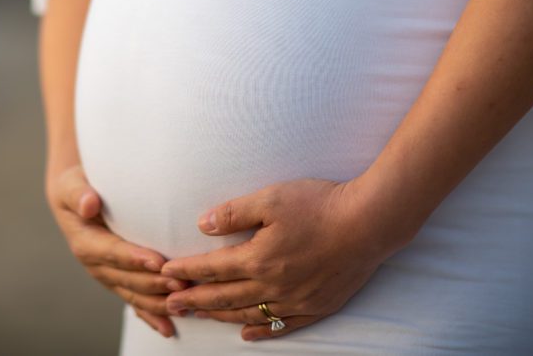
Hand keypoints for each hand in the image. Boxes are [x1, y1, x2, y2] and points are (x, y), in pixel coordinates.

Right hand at [46, 163, 192, 337]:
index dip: (134, 258)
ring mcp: (107, 276)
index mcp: (85, 242)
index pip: (113, 252)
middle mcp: (96, 265)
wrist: (74, 198)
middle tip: (182, 283)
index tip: (158, 262)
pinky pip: (134, 300)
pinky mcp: (118, 280)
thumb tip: (88, 203)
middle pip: (127, 278)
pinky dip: (150, 315)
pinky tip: (168, 328)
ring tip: (183, 304)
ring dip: (157, 302)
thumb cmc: (76, 187)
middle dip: (155, 283)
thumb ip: (79, 194)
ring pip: (133, 294)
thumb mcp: (71, 185)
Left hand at [158, 177, 409, 340]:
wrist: (369, 223)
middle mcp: (272, 285)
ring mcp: (295, 300)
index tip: (164, 274)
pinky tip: (247, 335)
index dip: (186, 271)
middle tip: (168, 304)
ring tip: (199, 316)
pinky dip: (261, 332)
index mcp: (258, 258)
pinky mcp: (316, 306)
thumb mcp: (271, 198)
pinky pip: (282, 327)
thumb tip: (202, 225)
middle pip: (224, 297)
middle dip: (193, 300)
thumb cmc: (320, 205)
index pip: (212, 268)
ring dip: (220, 316)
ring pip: (248, 315)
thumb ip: (234, 213)